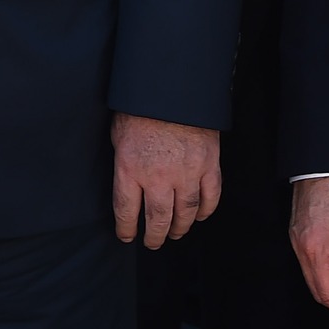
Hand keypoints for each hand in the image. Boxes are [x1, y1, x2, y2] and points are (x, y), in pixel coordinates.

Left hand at [111, 113, 220, 248]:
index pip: (126, 212)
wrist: (173, 86)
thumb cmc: (141, 106)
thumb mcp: (118, 133)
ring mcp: (186, 172)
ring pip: (185, 213)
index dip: (126, 229)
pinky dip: (206, 210)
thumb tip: (126, 179)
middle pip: (158, 220)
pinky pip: (210, 196)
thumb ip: (124, 161)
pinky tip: (200, 215)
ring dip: (180, 227)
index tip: (127, 236)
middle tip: (153, 242)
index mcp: (130, 169)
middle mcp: (158, 177)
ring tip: (175, 232)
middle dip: (155, 236)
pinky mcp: (209, 164)